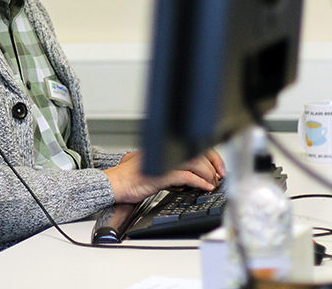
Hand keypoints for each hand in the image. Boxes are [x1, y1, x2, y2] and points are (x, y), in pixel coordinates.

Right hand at [104, 149, 224, 203]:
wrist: (112, 185)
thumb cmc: (127, 180)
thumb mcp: (151, 171)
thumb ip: (169, 172)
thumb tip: (186, 179)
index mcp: (160, 148)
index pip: (190, 144)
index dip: (208, 155)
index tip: (217, 166)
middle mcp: (161, 152)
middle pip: (195, 151)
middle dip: (213, 163)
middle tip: (220, 175)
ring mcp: (160, 163)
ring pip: (193, 162)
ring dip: (207, 173)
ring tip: (212, 183)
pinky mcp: (159, 175)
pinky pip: (185, 176)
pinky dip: (199, 182)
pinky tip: (204, 187)